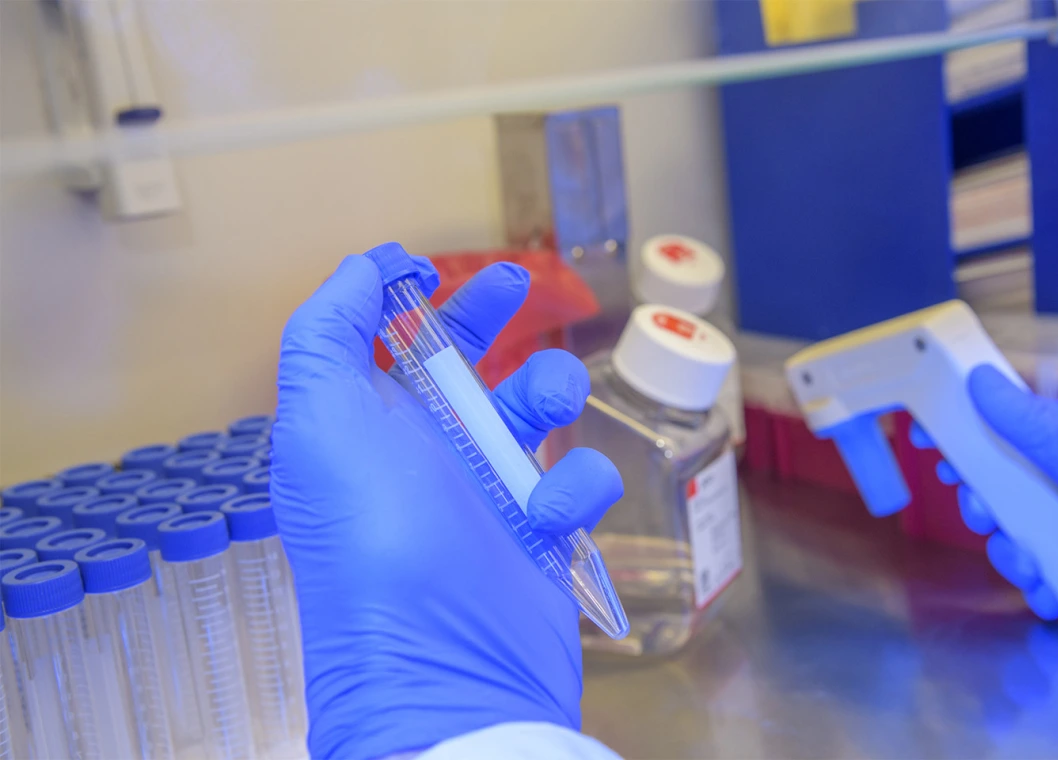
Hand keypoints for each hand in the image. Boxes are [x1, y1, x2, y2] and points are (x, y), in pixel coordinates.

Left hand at [271, 246, 622, 757]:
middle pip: (465, 360)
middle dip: (491, 315)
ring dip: (554, 388)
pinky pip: (580, 480)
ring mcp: (489, 490)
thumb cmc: (374, 535)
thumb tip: (362, 269)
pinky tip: (553, 510)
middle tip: (516, 282)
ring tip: (550, 405)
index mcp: (367, 424)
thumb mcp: (321, 419)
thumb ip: (328, 332)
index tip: (425, 265)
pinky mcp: (544, 530)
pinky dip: (577, 484)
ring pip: (537, 408)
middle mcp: (426, 451)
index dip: (403, 297)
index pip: (383, 343)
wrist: (442, 660)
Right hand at [910, 364, 1057, 618]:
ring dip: (1016, 545)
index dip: (969, 412)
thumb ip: (1029, 417)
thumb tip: (982, 379)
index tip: (930, 429)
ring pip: (1035, 514)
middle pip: (1019, 462)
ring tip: (1026, 563)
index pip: (1022, 396)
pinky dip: (1048, 575)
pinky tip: (1047, 591)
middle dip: (992, 495)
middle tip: (983, 509)